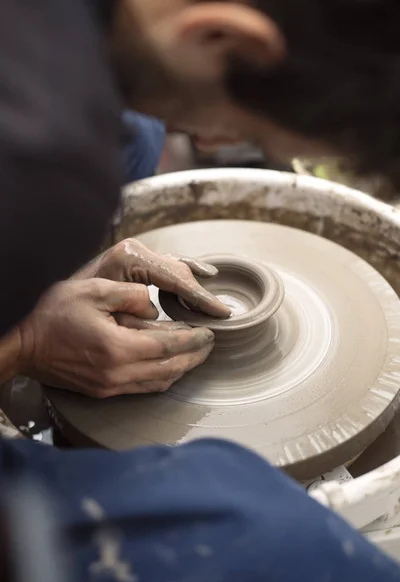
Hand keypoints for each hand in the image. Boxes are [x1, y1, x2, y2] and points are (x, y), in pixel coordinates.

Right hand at [18, 278, 213, 397]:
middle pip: (170, 369)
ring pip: (160, 382)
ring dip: (182, 370)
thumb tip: (154, 307)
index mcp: (117, 348)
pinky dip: (163, 378)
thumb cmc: (55, 315)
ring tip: (195, 355)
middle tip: (210, 344)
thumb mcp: (93, 291)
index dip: (194, 339)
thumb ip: (129, 295)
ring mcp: (110, 386)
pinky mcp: (104, 391)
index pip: (169, 346)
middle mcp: (117, 373)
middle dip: (195, 357)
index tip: (210, 332)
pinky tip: (170, 367)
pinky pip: (144, 388)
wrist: (25, 347)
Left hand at [75, 238, 230, 317]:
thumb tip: (159, 316)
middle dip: (199, 293)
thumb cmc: (68, 307)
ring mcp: (134, 257)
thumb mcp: (101, 306)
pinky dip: (183, 277)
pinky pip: (166, 270)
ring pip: (175, 268)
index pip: (175, 277)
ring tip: (210, 302)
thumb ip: (134, 308)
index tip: (219, 313)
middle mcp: (134, 253)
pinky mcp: (133, 264)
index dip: (200, 297)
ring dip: (194, 284)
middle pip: (178, 271)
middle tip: (219, 312)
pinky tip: (197, 280)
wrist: (46, 303)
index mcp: (128, 258)